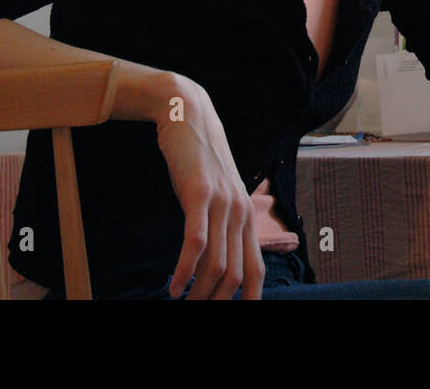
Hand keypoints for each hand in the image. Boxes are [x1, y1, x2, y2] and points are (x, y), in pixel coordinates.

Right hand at [154, 77, 264, 298]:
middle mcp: (240, 213)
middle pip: (236, 275)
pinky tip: (173, 287)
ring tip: (182, 304)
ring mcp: (222, 203)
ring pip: (217, 263)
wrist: (188, 115)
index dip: (247, 301)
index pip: (256, 272)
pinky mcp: (199, 194)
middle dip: (216, 302)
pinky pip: (196, 241)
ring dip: (199, 293)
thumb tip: (212, 263)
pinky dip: (185, 269)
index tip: (229, 315)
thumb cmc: (198, 161)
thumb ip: (218, 225)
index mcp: (246, 217)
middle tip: (196, 313)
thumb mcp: (214, 195)